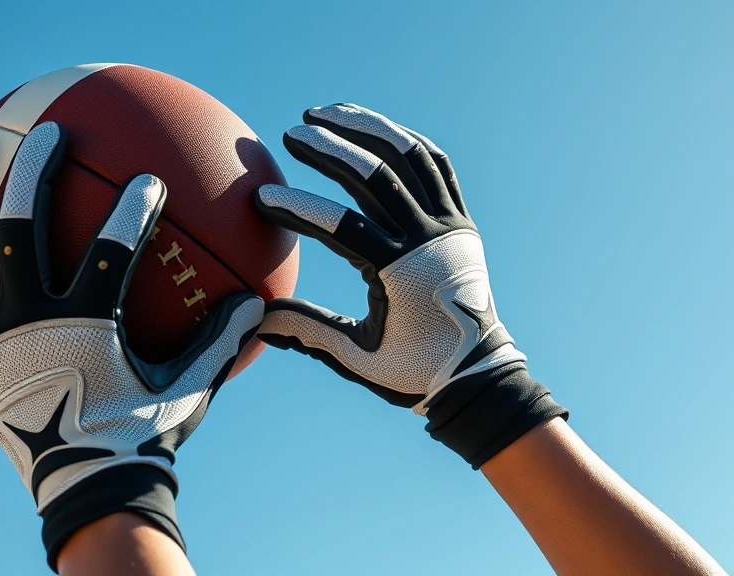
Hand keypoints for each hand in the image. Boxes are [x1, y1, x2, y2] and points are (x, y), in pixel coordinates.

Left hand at [0, 122, 262, 566]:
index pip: (109, 253)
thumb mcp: (187, 389)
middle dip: (36, 173)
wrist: (80, 486)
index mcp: (83, 329)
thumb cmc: (138, 434)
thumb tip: (262, 300)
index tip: (150, 177)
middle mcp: (25, 324)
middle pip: (20, 230)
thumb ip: (221, 340)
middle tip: (53, 132)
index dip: (131, 210)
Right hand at [255, 104, 565, 466]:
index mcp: (401, 274)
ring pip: (410, 158)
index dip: (300, 209)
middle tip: (291, 133)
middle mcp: (429, 241)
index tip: (262, 198)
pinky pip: (436, 166)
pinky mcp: (460, 222)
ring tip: (325, 113)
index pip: (343, 227)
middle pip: (377, 177)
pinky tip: (374, 130)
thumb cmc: (415, 370)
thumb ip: (308, 333)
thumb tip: (254, 320)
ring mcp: (449, 226)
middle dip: (329, 149)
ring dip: (367, 129)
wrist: (479, 372)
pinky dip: (405, 142)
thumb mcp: (357, 358)